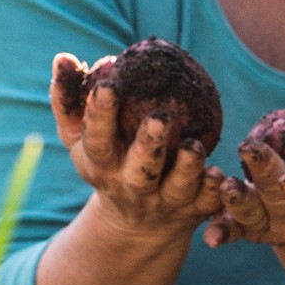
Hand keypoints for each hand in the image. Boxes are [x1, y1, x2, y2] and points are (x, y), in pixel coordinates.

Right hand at [51, 52, 225, 240]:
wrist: (135, 226)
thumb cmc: (107, 163)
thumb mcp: (79, 139)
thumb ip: (69, 100)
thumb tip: (63, 58)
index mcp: (102, 167)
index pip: (97, 141)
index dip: (99, 115)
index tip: (106, 85)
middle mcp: (132, 188)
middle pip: (140, 172)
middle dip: (149, 146)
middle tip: (160, 116)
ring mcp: (165, 203)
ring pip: (177, 188)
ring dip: (187, 168)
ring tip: (194, 145)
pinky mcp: (194, 211)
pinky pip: (207, 202)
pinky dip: (214, 190)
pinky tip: (221, 172)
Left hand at [205, 137, 284, 247]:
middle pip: (278, 200)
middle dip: (263, 175)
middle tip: (249, 148)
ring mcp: (272, 226)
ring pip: (252, 216)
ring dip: (236, 203)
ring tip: (225, 186)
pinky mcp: (251, 224)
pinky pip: (234, 226)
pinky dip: (221, 228)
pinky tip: (208, 233)